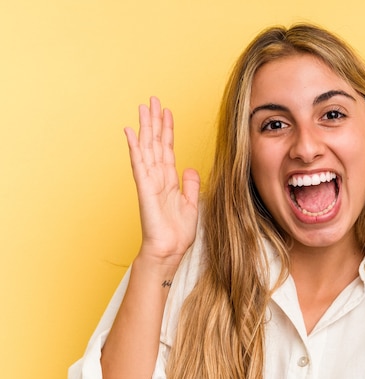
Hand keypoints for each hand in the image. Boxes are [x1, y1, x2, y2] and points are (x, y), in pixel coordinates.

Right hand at [125, 97, 199, 264]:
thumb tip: (190, 168)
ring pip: (147, 149)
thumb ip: (191, 185)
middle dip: (155, 122)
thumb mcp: (192, 204)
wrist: (169, 252)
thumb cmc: (177, 233)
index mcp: (169, 180)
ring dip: (145, 128)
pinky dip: (135, 149)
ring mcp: (150, 183)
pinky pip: (139, 166)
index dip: (167, 130)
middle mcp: (158, 178)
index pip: (167, 149)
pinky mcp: (145, 191)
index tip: (167, 112)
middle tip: (153, 100)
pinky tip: (131, 133)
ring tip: (143, 108)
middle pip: (155, 144)